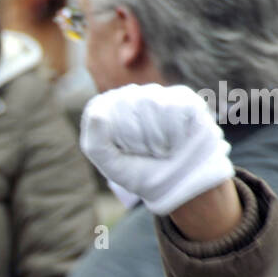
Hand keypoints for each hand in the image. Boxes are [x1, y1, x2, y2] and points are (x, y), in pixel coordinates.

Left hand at [80, 83, 234, 216]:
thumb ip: (96, 143)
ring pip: (152, 104)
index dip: (118, 140)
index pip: (103, 113)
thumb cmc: (140, 172)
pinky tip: (177, 141)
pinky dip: (176, 134)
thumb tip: (98, 114)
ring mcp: (154, 92)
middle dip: (138, 141)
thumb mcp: (111, 166)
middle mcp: (126, 95)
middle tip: (146, 152)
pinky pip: (174, 108)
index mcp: (102, 108)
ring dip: (158, 139)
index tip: (125, 152)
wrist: (179, 184)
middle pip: (127, 109)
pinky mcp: (181, 96)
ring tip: (161, 148)